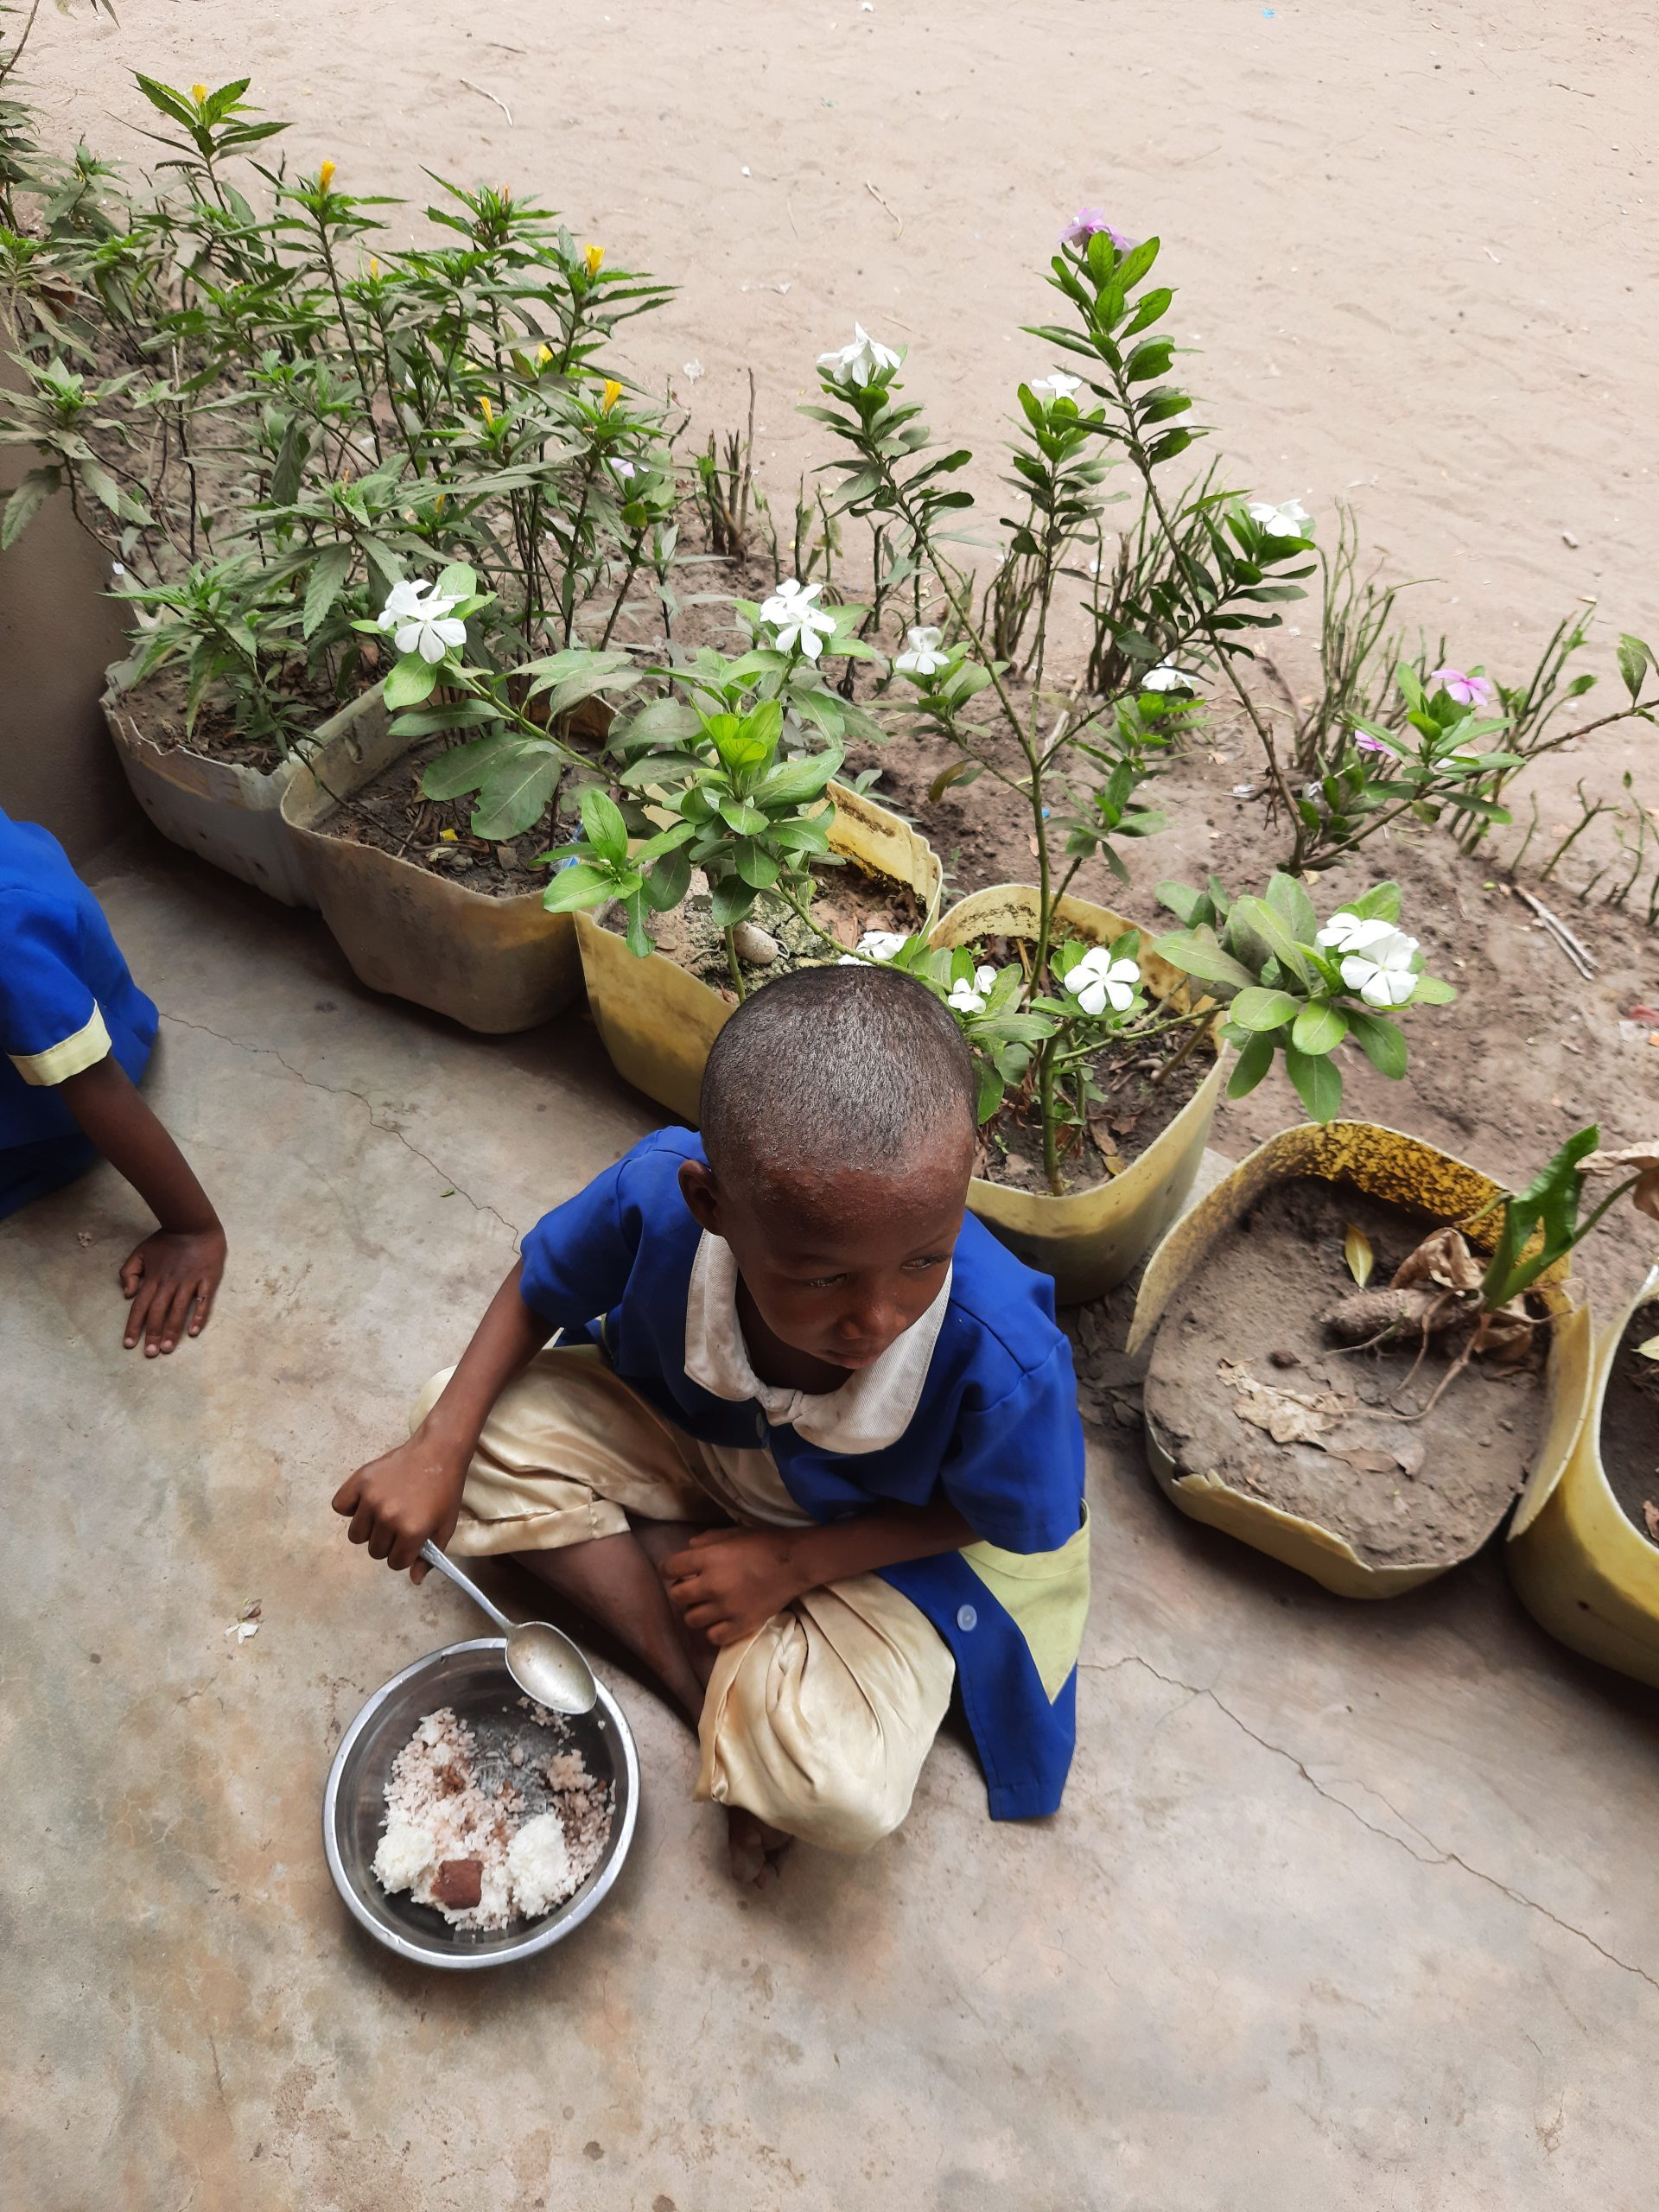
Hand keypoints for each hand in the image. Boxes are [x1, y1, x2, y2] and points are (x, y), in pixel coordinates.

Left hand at [119, 1224, 226, 1354]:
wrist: (193, 1223)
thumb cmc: (167, 1239)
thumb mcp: (141, 1251)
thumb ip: (129, 1272)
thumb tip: (127, 1294)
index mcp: (153, 1278)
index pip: (139, 1307)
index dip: (134, 1326)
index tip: (129, 1344)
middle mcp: (169, 1283)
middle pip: (158, 1313)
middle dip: (153, 1335)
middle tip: (150, 1354)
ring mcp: (189, 1282)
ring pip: (178, 1311)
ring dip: (172, 1331)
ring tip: (168, 1349)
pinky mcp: (207, 1280)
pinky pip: (202, 1302)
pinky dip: (198, 1317)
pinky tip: (194, 1332)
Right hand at [332, 1428, 469, 1578]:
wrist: (438, 1451)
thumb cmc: (445, 1490)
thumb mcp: (445, 1526)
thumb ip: (430, 1557)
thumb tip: (414, 1580)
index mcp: (411, 1531)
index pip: (395, 1563)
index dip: (405, 1554)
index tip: (411, 1540)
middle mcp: (388, 1517)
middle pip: (375, 1551)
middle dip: (388, 1543)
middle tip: (399, 1523)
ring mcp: (371, 1499)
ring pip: (357, 1535)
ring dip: (369, 1529)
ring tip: (384, 1512)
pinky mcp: (359, 1481)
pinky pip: (340, 1506)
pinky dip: (350, 1506)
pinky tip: (366, 1501)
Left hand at [660, 1527, 808, 1646]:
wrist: (795, 1563)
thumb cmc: (763, 1543)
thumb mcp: (732, 1533)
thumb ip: (706, 1540)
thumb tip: (687, 1549)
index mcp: (708, 1559)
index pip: (669, 1568)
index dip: (669, 1569)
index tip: (676, 1571)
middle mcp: (712, 1585)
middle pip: (676, 1596)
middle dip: (681, 1591)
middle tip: (693, 1589)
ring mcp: (726, 1608)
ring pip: (691, 1619)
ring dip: (696, 1612)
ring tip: (707, 1606)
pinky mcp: (742, 1625)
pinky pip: (713, 1637)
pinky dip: (713, 1631)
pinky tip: (720, 1621)